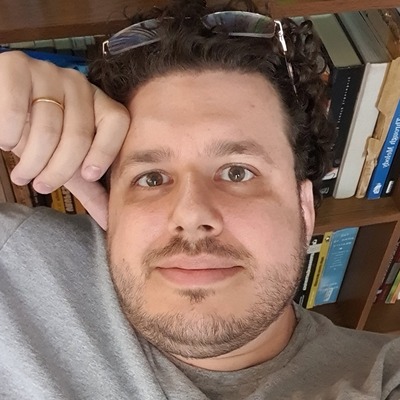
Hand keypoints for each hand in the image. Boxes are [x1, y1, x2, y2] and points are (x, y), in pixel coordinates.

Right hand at [0, 51, 129, 229]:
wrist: (3, 114)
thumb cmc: (40, 140)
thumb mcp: (68, 165)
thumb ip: (91, 189)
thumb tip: (112, 221)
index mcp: (99, 103)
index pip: (118, 122)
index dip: (105, 152)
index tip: (87, 175)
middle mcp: (79, 84)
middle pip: (80, 133)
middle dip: (59, 169)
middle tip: (41, 184)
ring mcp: (49, 71)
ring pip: (47, 127)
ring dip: (31, 159)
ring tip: (22, 172)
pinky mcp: (16, 66)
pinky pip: (16, 107)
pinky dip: (9, 132)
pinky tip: (5, 140)